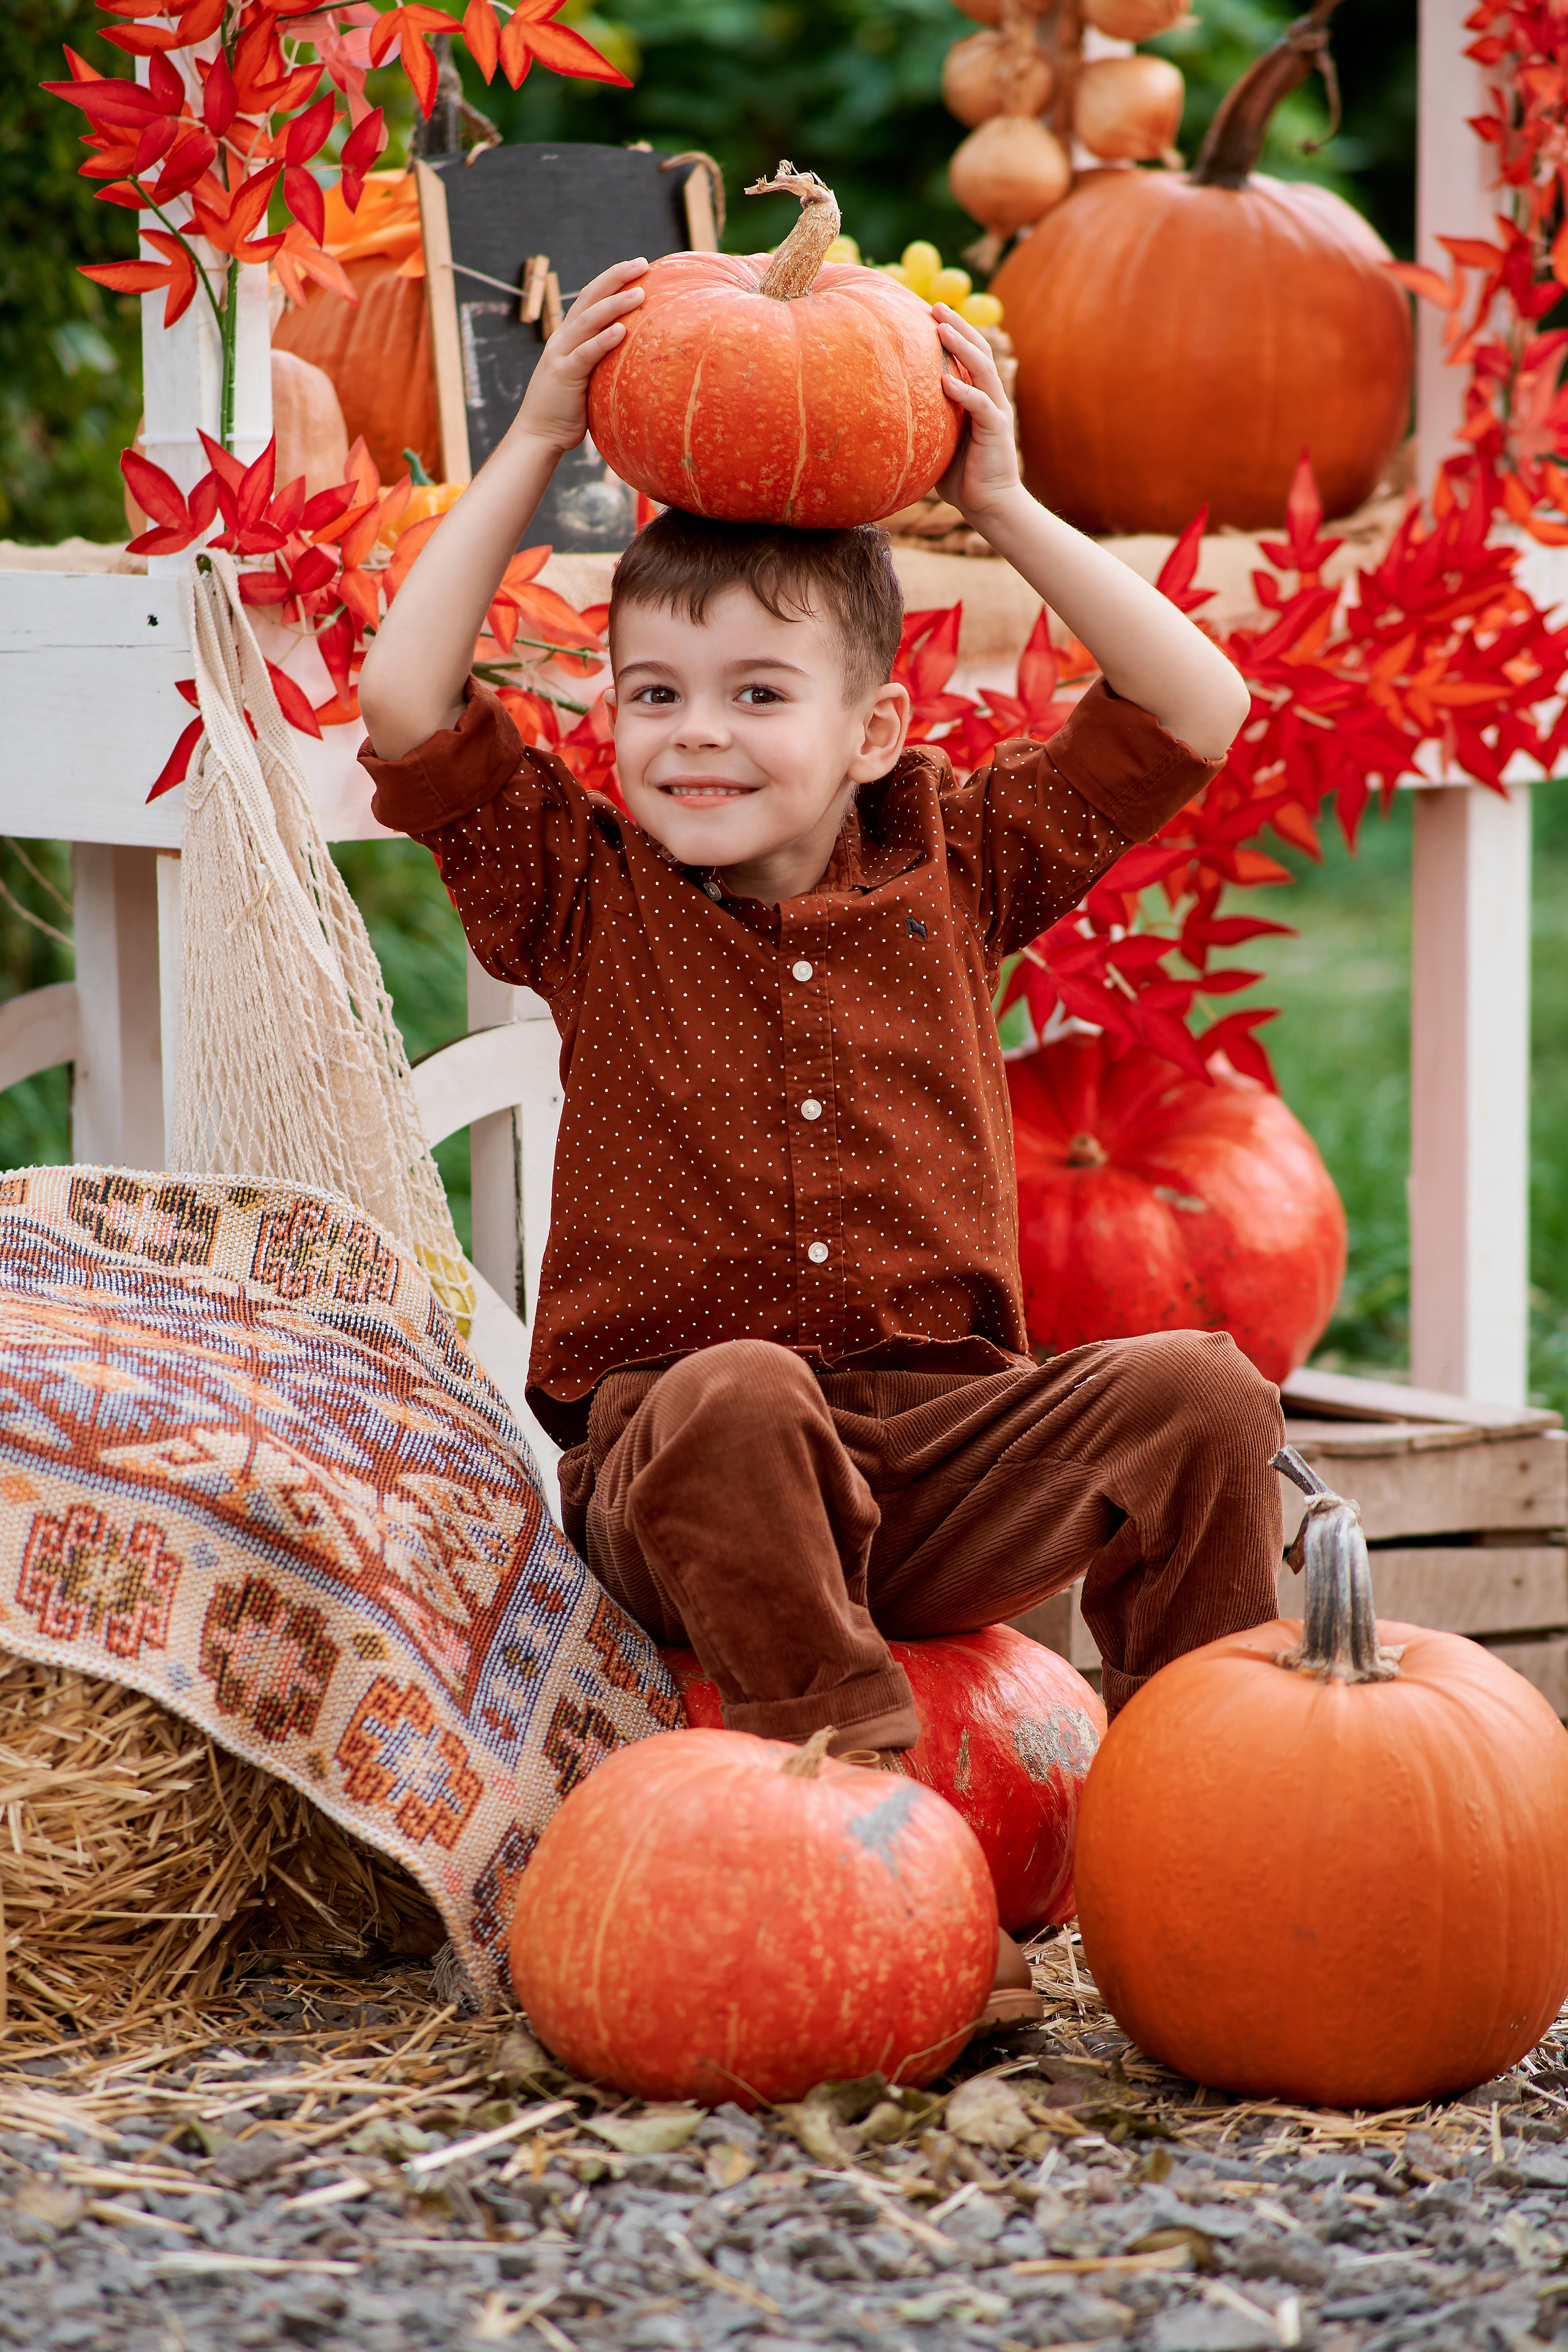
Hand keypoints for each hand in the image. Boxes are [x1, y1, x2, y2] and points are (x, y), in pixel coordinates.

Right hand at [512, 257, 647, 456]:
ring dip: (615, 305)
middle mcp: (563, 339)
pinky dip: (603, 340)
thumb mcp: (586, 378)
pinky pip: (586, 354)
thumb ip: (601, 361)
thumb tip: (631, 355)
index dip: (611, 280)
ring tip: (640, 293)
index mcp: (568, 337)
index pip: (590, 298)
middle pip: (589, 298)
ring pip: (589, 321)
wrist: (537, 435)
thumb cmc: (566, 410)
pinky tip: (622, 331)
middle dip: (615, 278)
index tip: (637, 267)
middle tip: (642, 263)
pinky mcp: (564, 376)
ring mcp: (561, 356)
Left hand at [933, 306, 1023, 524]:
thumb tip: (889, 412)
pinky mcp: (996, 431)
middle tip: (937, 307)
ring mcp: (996, 412)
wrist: (988, 505)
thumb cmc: (961, 477)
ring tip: (944, 330)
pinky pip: (981, 406)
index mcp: (979, 398)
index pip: (969, 356)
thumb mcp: (938, 442)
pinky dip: (964, 392)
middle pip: (979, 352)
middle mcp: (990, 398)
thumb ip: (927, 422)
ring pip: (983, 370)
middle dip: (959, 327)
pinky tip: (946, 381)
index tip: (931, 313)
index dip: (954, 333)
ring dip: (963, 348)